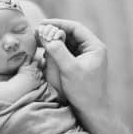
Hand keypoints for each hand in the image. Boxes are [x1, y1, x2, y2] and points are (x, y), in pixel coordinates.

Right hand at [18, 56, 42, 88]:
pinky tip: (37, 80)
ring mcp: (38, 77)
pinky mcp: (39, 83)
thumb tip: (29, 56)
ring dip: (39, 74)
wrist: (21, 84)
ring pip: (41, 74)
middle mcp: (37, 71)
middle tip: (32, 71)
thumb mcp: (22, 66)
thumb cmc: (21, 75)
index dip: (34, 63)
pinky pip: (42, 80)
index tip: (32, 64)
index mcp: (34, 66)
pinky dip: (41, 79)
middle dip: (36, 69)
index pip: (36, 62)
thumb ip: (27, 61)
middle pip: (39, 68)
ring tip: (34, 75)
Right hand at [40, 19, 114, 133]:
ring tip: (38, 40)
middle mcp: (90, 49)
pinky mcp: (78, 63)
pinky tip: (44, 51)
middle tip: (37, 32)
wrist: (90, 110)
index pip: (75, 28)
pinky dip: (55, 49)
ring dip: (53, 40)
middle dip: (54, 32)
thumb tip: (46, 35)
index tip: (42, 23)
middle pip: (70, 34)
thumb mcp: (69, 69)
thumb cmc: (83, 91)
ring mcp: (84, 56)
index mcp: (94, 47)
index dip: (58, 23)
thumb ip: (57, 51)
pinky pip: (65, 51)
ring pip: (67, 42)